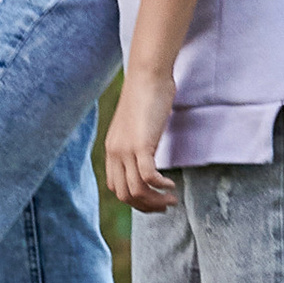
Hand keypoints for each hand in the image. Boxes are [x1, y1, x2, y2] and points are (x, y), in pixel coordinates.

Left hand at [105, 72, 179, 213]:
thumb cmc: (146, 96)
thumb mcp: (137, 126)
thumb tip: (148, 156)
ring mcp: (126, 149)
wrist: (147, 76)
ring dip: (155, 200)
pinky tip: (171, 185)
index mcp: (112, 150)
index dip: (134, 200)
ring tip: (172, 199)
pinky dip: (160, 186)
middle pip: (124, 194)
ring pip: (136, 190)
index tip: (153, 201)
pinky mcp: (141, 144)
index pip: (115, 187)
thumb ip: (137, 144)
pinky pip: (148, 176)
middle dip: (146, 206)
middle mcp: (115, 153)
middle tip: (165, 206)